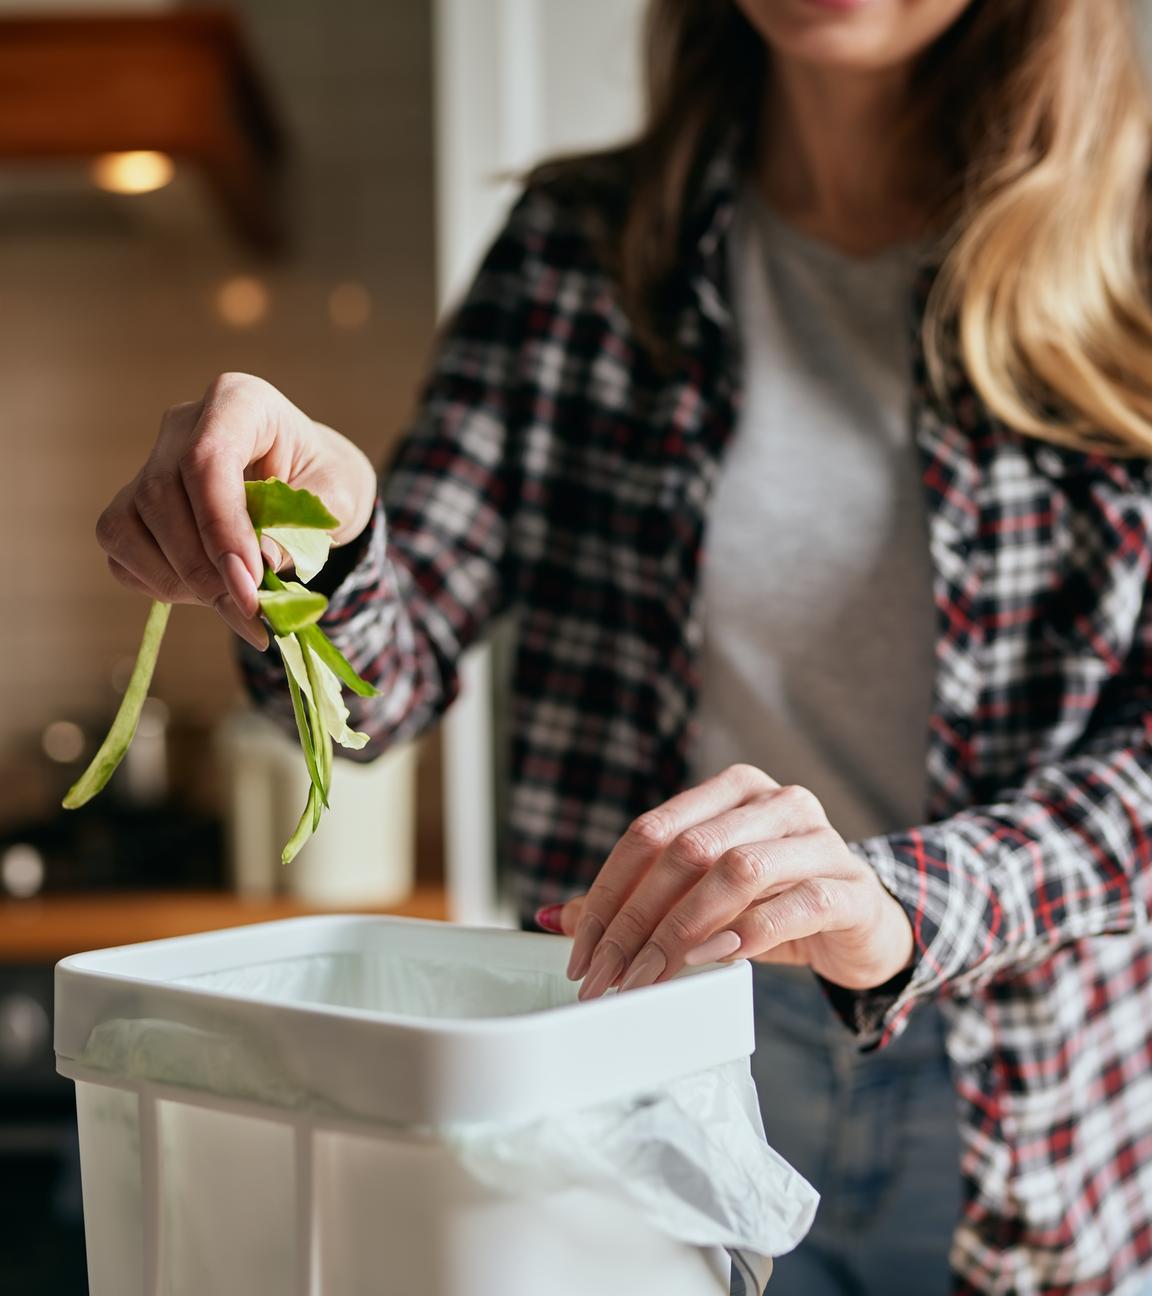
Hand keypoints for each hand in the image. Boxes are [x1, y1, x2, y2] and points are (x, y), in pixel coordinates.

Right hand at [95, 373, 376, 648]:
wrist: (308, 484)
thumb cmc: (324, 484)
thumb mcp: (336, 500)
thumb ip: (303, 528)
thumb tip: (260, 563)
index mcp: (239, 401)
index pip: (206, 458)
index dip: (221, 525)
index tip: (248, 581)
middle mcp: (182, 425)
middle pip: (162, 497)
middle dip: (204, 569)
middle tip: (249, 614)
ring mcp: (149, 463)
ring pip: (130, 527)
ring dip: (182, 582)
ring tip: (236, 605)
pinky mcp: (130, 504)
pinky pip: (122, 551)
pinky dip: (161, 584)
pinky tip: (208, 591)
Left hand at [555, 764, 913, 999]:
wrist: (862, 923)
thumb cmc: (773, 903)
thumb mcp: (703, 895)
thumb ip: (636, 900)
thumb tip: (555, 919)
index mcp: (731, 790)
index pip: (650, 831)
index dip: (608, 891)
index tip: (582, 949)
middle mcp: (775, 801)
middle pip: (686, 851)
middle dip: (637, 920)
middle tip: (608, 976)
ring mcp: (818, 839)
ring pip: (737, 870)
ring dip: (684, 930)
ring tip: (653, 976)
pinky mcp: (849, 887)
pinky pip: (794, 905)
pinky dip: (748, 934)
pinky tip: (719, 960)